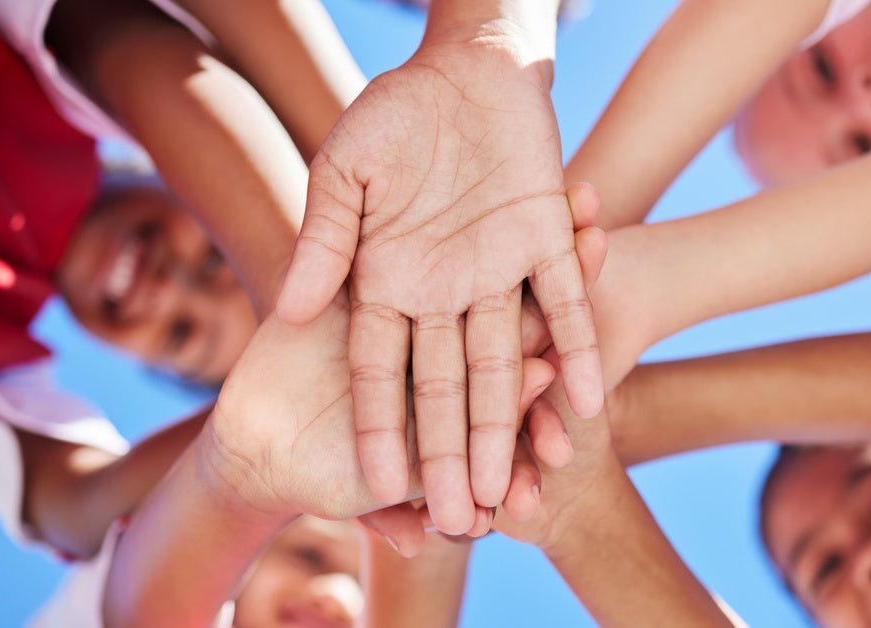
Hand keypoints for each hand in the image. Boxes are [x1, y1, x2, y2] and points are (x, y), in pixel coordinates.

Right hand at [280, 43, 605, 533]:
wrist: (467, 66)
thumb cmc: (393, 111)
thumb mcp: (345, 171)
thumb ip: (324, 238)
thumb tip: (290, 310)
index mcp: (390, 279)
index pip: (383, 367)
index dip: (381, 426)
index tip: (375, 486)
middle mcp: (446, 289)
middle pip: (448, 385)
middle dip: (451, 451)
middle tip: (459, 518)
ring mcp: (500, 270)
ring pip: (506, 360)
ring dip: (510, 422)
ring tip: (518, 487)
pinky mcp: (548, 241)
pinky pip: (567, 303)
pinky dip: (576, 345)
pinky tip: (580, 398)